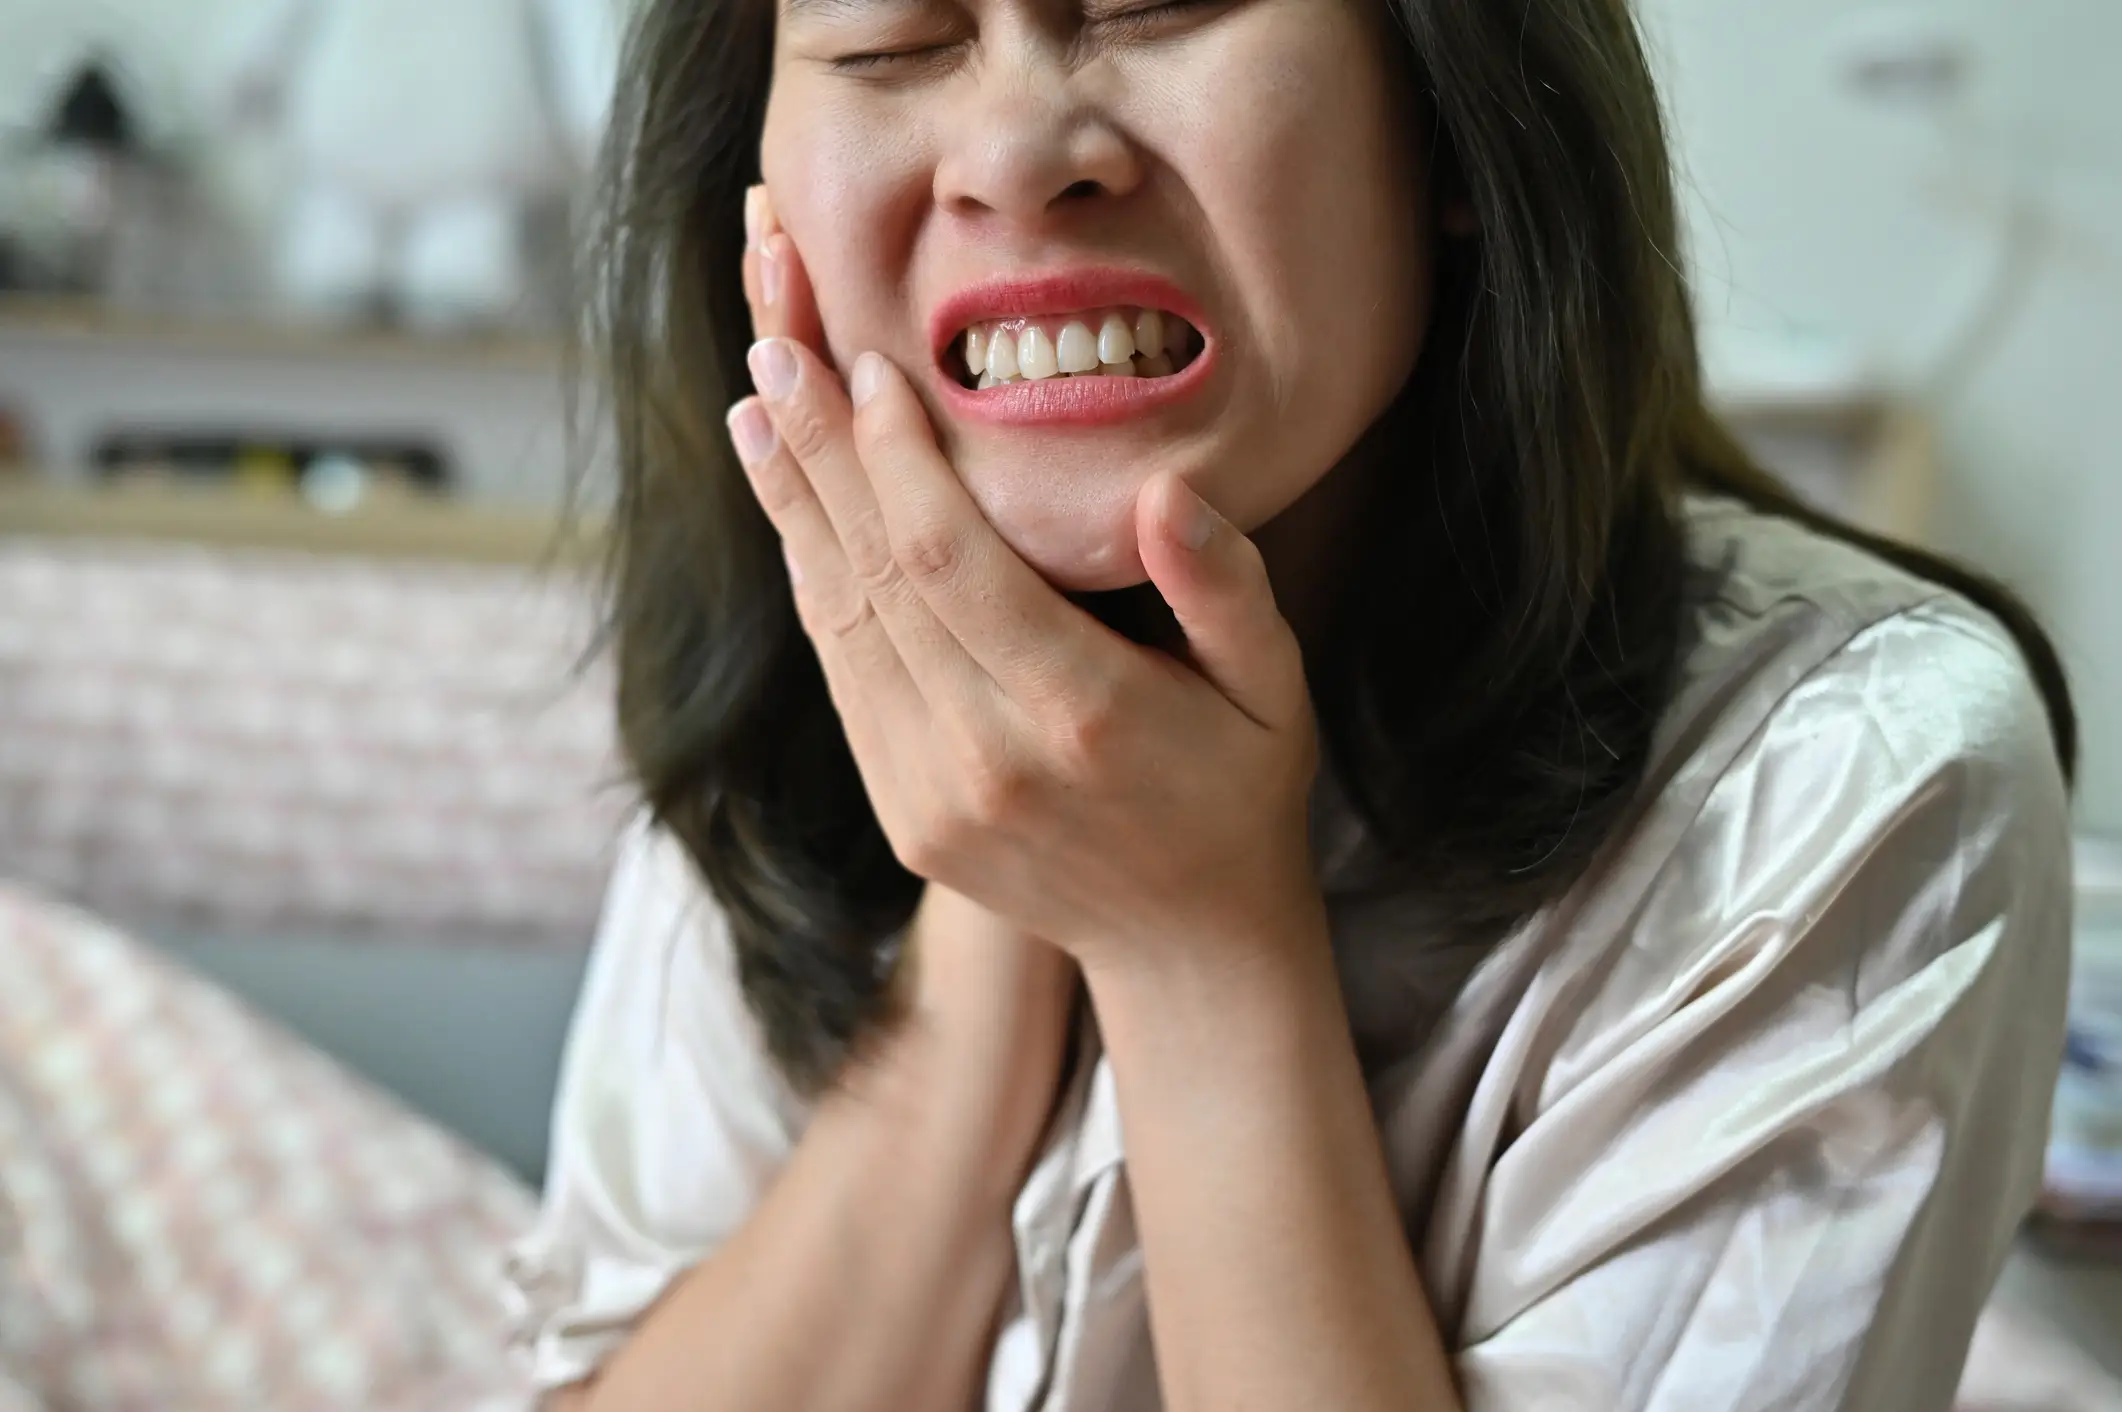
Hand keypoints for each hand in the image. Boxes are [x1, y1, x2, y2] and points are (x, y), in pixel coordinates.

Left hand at [727, 189, 1323, 982]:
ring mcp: (930, 793)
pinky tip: (792, 512)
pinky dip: (812, 585)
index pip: (952, 561)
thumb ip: (1226, 588)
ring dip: (792, 509)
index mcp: (1081, 712)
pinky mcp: (902, 813)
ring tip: (754, 405)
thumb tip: (1164, 490)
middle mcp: (987, 757)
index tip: (861, 365)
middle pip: (875, 576)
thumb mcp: (1275, 688)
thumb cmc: (1239, 787)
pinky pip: (842, 677)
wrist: (1188, 940)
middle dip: (815, 451)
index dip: (895, 459)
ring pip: (840, 623)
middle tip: (769, 341)